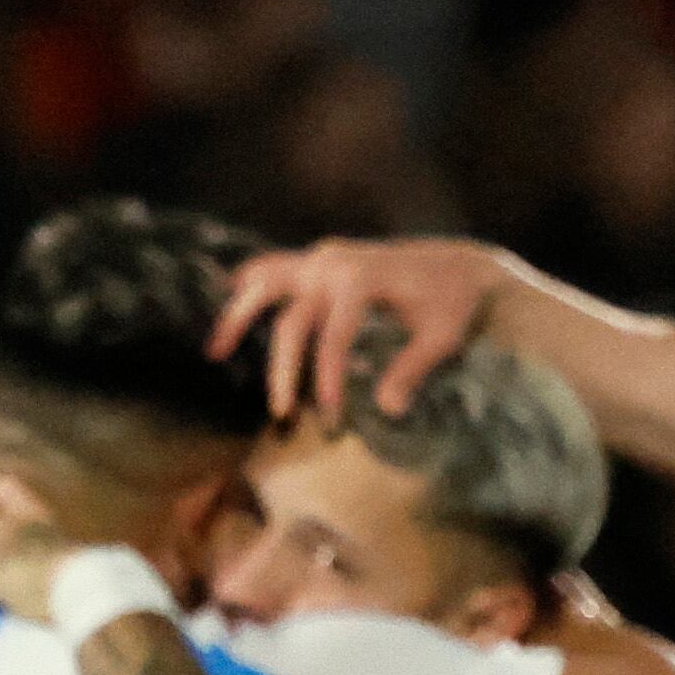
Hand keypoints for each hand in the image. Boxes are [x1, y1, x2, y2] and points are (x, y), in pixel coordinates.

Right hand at [212, 238, 504, 425]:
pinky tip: (229, 298)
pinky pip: (275, 267)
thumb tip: (388, 409)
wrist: (458, 266)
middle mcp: (334, 263)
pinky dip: (252, 282)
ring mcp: (322, 257)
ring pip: (267, 282)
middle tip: (281, 414)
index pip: (334, 335)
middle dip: (285, 371)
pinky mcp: (320, 260)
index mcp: (363, 277)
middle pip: (292, 320)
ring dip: (239, 314)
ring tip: (215, 351)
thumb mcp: (444, 338)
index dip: (328, 377)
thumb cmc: (453, 303)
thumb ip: (413, 369)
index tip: (331, 416)